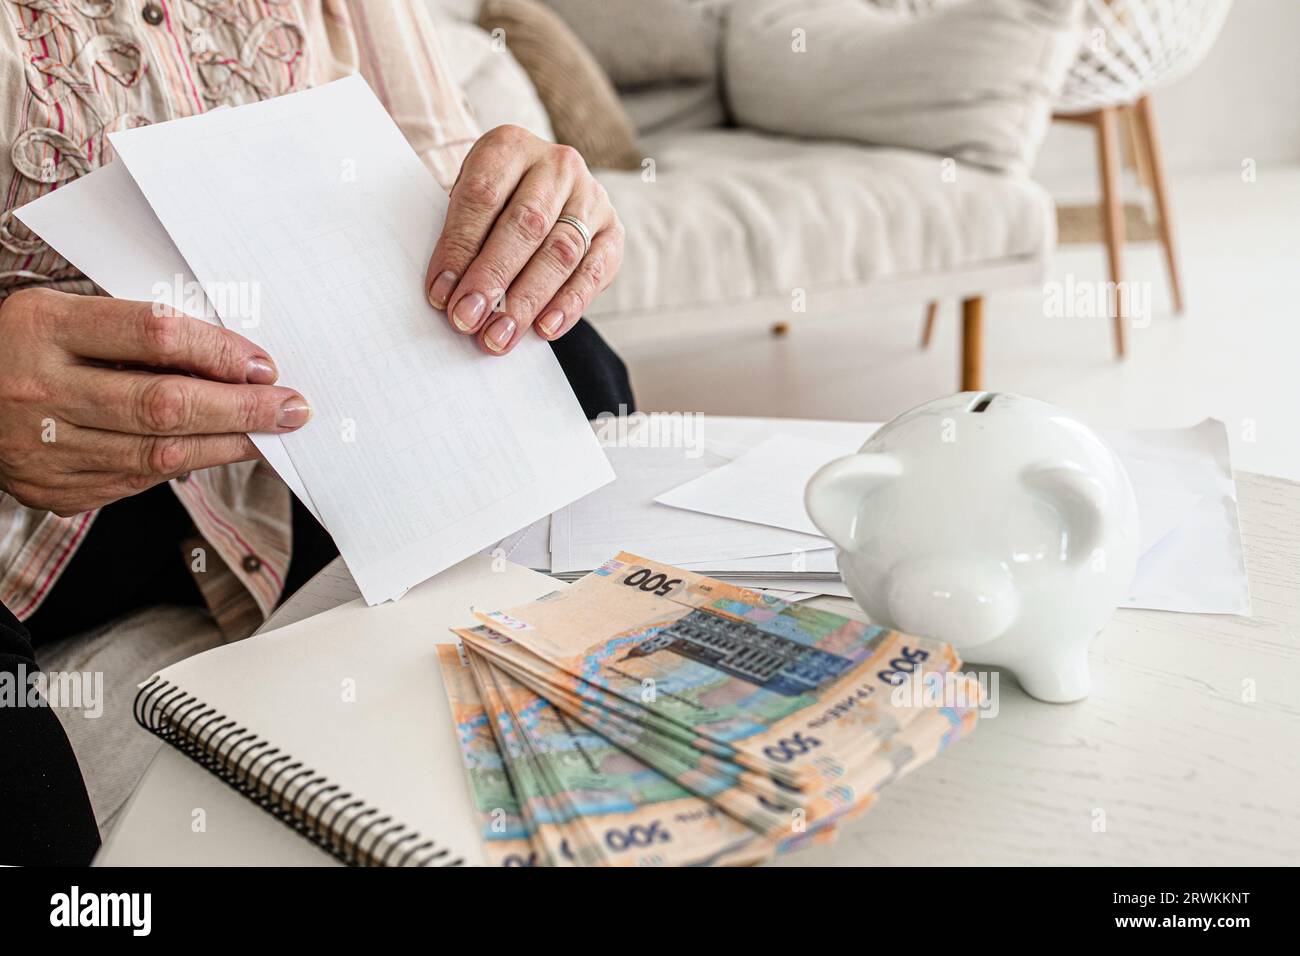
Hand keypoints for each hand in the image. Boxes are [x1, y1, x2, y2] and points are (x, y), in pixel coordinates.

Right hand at [0, 288, 310, 516]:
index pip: (154, 335)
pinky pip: (137, 479)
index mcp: (45, 328)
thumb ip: (137, 333)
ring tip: (266, 433)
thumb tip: (231, 360)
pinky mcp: (52, 488)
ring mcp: (42, 445)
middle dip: (241, 408)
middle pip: (166, 403)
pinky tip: (217, 451)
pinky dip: (186, 464)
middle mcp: (40, 388)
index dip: (219, 352)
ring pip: (159, 452)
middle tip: (290, 408)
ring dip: (227, 445)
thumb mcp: (67, 314)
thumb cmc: (24, 347)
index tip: (263, 365)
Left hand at [425, 125, 623, 354]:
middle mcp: (556, 165)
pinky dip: (568, 304)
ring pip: (560, 252)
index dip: (460, 247)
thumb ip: (461, 237)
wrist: (543, 190)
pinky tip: (544, 329)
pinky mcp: (613, 231)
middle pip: (525, 225)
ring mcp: (591, 197)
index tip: (440, 293)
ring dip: (527, 300)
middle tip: (468, 319)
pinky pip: (593, 272)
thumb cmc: (495, 202)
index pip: (483, 195)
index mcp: (510, 146)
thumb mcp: (470, 200)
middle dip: (493, 278)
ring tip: (499, 335)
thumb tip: (448, 295)